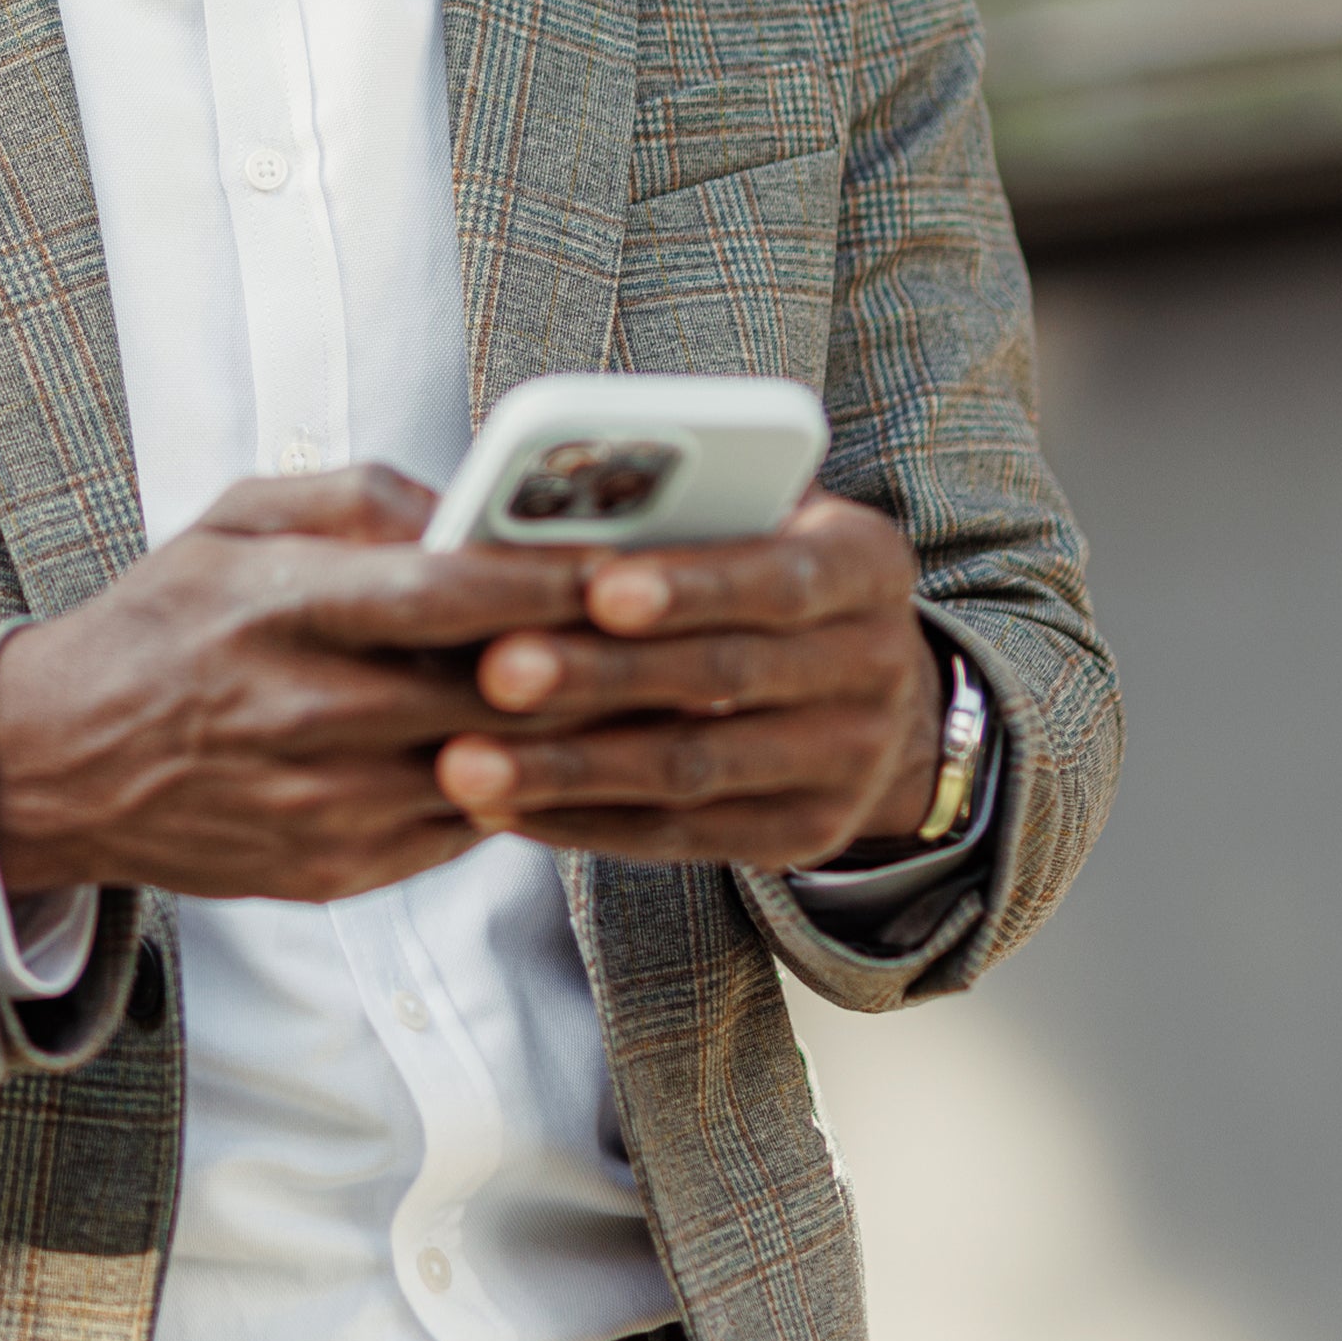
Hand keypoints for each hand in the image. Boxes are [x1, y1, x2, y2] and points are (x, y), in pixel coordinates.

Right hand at [0, 466, 616, 900]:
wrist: (59, 766)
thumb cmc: (163, 621)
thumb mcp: (232, 520)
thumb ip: (353, 495)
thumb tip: (464, 501)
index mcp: (280, 612)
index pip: (442, 596)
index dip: (545, 584)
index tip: (630, 561)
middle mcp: (303, 715)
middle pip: (487, 695)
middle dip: (592, 662)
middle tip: (687, 629)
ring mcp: (323, 808)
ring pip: (492, 774)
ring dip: (578, 740)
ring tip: (660, 694)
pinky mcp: (335, 873)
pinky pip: (462, 831)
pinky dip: (521, 790)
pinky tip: (572, 754)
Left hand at [432, 493, 945, 871]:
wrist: (869, 688)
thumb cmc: (759, 562)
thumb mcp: (760, 513)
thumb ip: (686, 504)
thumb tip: (548, 502)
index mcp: (868, 565)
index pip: (779, 578)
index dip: (690, 586)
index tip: (597, 589)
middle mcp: (875, 666)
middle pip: (722, 677)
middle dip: (603, 676)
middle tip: (497, 672)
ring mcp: (849, 765)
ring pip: (691, 770)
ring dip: (571, 769)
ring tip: (466, 762)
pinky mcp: (803, 837)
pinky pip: (680, 838)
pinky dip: (585, 822)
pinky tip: (505, 807)